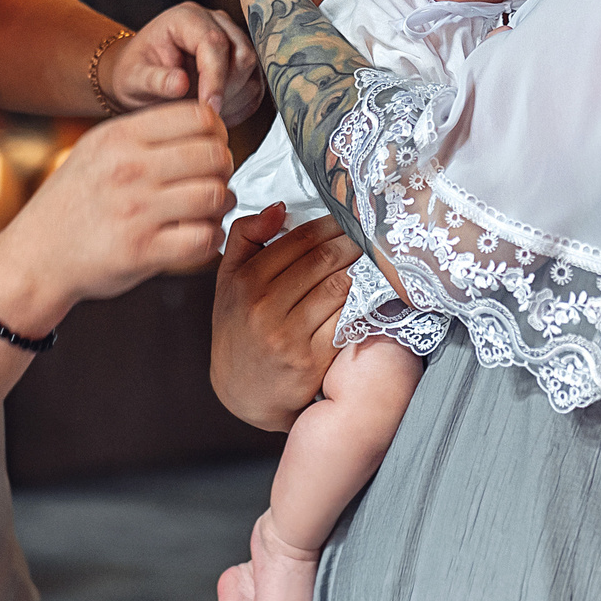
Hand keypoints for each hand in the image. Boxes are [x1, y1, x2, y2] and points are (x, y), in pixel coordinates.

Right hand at [0, 102, 233, 323]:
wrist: (34, 257)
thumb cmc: (72, 203)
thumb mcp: (95, 151)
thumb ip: (143, 135)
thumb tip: (205, 124)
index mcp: (119, 137)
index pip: (199, 117)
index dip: (216, 134)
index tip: (210, 149)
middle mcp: (128, 169)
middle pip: (214, 155)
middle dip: (224, 169)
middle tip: (213, 181)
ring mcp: (136, 211)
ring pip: (215, 196)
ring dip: (222, 205)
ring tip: (210, 210)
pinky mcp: (142, 252)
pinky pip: (205, 238)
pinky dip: (211, 239)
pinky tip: (198, 236)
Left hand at [103, 3, 263, 123]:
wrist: (141, 77)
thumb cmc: (135, 74)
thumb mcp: (134, 79)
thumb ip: (155, 80)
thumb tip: (181, 83)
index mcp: (186, 18)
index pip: (214, 42)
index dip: (215, 78)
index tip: (209, 107)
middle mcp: (214, 21)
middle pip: (242, 53)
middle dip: (226, 89)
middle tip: (205, 114)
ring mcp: (232, 37)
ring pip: (253, 69)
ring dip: (235, 98)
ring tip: (207, 112)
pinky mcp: (241, 58)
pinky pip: (255, 83)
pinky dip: (241, 103)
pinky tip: (218, 111)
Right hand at [210, 204, 359, 430]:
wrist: (241, 392)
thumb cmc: (239, 328)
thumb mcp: (228, 281)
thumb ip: (246, 237)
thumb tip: (280, 208)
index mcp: (244, 282)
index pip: (298, 241)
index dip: (330, 224)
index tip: (348, 217)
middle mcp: (263, 308)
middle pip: (322, 260)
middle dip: (351, 242)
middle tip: (368, 233)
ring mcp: (288, 336)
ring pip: (338, 287)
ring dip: (361, 269)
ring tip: (373, 257)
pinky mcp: (310, 360)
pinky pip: (345, 320)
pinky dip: (362, 302)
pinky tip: (371, 291)